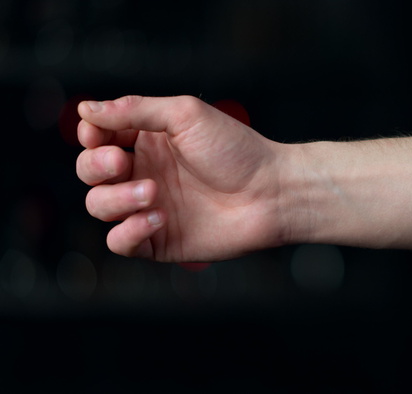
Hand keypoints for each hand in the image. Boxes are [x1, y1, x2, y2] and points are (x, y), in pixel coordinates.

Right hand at [76, 96, 293, 261]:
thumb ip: (135, 110)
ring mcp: (150, 207)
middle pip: (91, 172)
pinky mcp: (160, 240)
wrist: (272, 192)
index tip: (99, 133)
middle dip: (96, 166)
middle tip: (122, 162)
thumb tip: (85, 109)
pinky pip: (120, 242)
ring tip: (152, 192)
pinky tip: (158, 218)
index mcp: (149, 141)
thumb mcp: (185, 115)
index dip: (91, 135)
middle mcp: (146, 172)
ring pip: (99, 206)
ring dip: (116, 199)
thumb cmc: (236, 150)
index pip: (98, 137)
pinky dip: (128, 232)